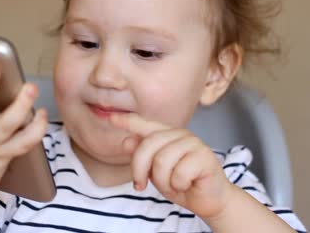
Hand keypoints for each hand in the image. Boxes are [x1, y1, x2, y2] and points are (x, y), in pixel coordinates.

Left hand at [110, 113, 233, 218]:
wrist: (209, 200)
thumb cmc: (181, 183)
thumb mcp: (154, 171)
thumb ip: (142, 156)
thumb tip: (126, 141)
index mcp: (166, 135)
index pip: (144, 124)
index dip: (127, 121)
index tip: (110, 118)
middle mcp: (179, 135)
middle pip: (148, 146)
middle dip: (139, 170)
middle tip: (141, 185)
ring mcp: (194, 143)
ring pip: (162, 161)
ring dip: (163, 182)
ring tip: (172, 185)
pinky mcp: (205, 157)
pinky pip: (179, 174)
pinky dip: (178, 186)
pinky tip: (186, 185)